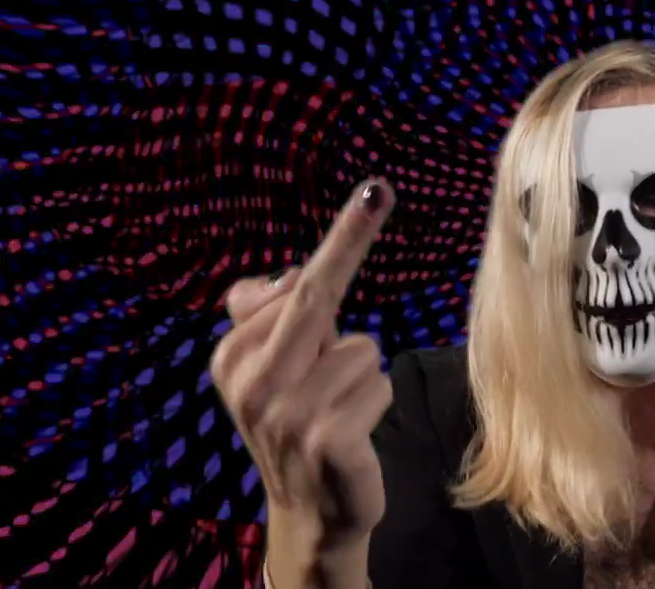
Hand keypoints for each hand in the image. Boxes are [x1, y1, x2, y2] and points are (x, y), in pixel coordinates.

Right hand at [210, 179, 395, 585]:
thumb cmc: (298, 421)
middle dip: (350, 241)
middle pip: (317, 296)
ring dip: (363, 375)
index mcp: (230, 357)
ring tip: (336, 411)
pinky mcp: (328, 438)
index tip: (373, 189)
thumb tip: (287, 278)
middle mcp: (251, 382)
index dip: (342, 239)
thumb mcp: (270, 367)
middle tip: (376, 192)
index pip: (294, 285)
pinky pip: (378, 384)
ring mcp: (288, 413)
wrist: (310, 510)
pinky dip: (377, 402)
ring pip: (362, 348)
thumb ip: (269, 316)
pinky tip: (351, 433)